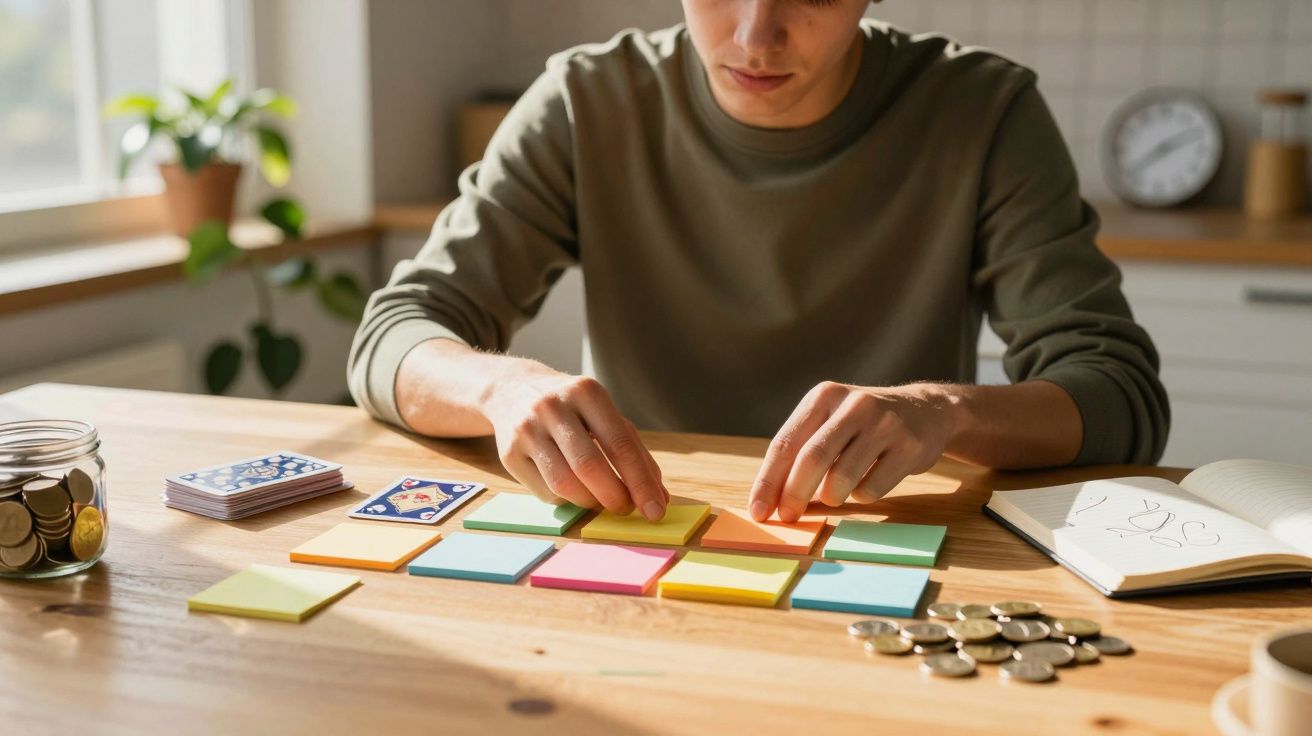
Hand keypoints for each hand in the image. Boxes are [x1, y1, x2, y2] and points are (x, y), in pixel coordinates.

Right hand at [480, 364, 668, 519]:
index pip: (619, 444)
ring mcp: (527, 429)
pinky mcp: (508, 452)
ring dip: (591, 502)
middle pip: (589, 466)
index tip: (656, 510)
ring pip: (564, 483)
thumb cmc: (573, 408)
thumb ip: (634, 451)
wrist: (512, 389)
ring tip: (601, 501)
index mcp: (587, 392)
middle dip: (615, 497)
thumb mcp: (604, 414)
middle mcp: (553, 407)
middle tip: (626, 509)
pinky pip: (545, 491)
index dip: (640, 482)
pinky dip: (567, 500)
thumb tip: (659, 496)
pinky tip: (572, 490)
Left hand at [748, 381, 959, 521]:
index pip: (785, 443)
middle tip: (788, 518)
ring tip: (836, 493)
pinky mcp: (910, 446)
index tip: (758, 511)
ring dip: (831, 497)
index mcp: (824, 397)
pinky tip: (869, 481)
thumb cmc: (863, 425)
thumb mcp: (830, 422)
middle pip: (811, 459)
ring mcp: (884, 424)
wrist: (926, 411)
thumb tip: (769, 502)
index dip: (768, 481)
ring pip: (842, 478)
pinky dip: (862, 496)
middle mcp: (853, 405)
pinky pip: (872, 488)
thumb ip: (800, 453)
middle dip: (794, 495)